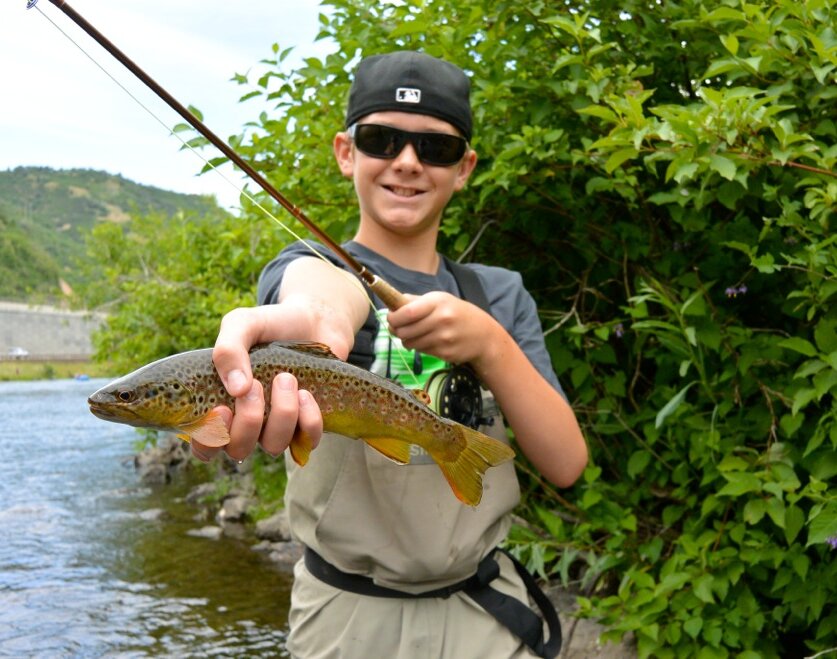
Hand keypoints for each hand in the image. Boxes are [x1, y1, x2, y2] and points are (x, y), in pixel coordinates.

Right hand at [191, 304, 325, 462]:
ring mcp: (278, 426)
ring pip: (273, 446)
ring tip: (286, 377)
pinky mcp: (307, 425)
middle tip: (257, 385)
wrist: (315, 321)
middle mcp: (247, 422)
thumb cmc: (271, 325)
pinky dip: (308, 419)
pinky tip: (306, 393)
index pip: (204, 446)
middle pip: (238, 449)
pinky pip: (307, 441)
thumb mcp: (242, 323)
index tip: (221, 409)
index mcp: (221, 403)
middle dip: (248, 421)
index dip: (208, 440)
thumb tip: (237, 389)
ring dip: (281, 413)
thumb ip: (228, 349)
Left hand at [386, 292, 499, 367]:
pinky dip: (420, 347)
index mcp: (437, 303)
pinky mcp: (445, 353)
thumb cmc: (459, 313)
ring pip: (410, 343)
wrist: (484, 335)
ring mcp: (443, 339)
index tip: (391, 318)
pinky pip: (422, 351)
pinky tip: (430, 341)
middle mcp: (441, 320)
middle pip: (404, 331)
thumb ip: (416, 301)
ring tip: (415, 334)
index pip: (406, 312)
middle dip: (396, 330)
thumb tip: (393, 301)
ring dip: (407, 340)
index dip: (393, 317)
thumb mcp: (441, 300)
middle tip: (398, 328)